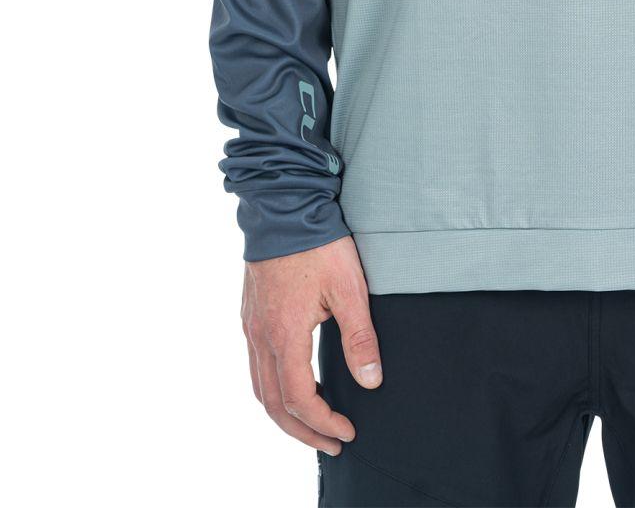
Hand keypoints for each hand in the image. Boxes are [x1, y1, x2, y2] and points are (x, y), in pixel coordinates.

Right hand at [241, 234, 382, 456]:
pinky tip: (292, 384)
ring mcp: (252, 325)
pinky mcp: (250, 313)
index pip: (300, 399)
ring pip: (260, 387)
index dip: (323, 423)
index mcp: (285, 335)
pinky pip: (255, 365)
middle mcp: (261, 336)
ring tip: (312, 424)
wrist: (284, 204)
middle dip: (302, 431)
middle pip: (273, 405)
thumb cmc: (318, 243)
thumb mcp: (349, 288)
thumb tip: (371, 381)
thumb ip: (360, 338)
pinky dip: (273, 388)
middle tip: (330, 443)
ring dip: (285, 413)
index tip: (347, 432)